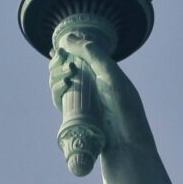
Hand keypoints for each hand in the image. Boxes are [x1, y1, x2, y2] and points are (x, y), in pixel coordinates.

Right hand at [45, 24, 138, 173]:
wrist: (126, 145)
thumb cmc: (124, 109)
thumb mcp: (111, 75)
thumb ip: (93, 54)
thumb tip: (68, 37)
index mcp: (104, 72)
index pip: (82, 54)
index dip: (69, 48)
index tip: (60, 46)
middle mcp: (93, 84)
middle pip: (67, 66)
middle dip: (60, 61)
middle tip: (60, 59)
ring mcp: (83, 100)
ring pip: (60, 82)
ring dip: (57, 74)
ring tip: (66, 74)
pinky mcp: (74, 115)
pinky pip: (60, 99)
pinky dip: (56, 89)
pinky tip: (62, 85)